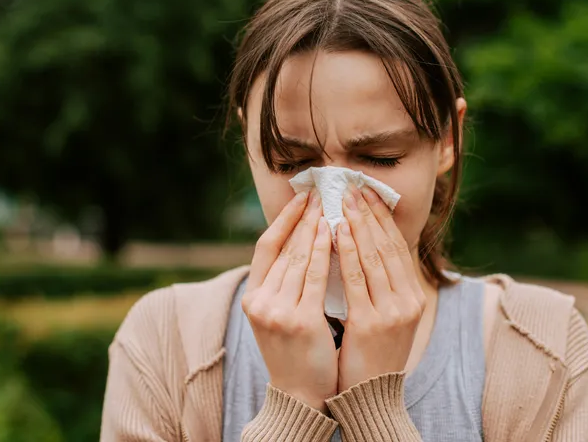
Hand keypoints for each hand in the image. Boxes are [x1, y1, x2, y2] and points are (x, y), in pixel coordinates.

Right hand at [242, 190, 337, 412]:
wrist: (300, 394)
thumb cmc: (295, 351)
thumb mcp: (278, 314)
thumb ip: (283, 283)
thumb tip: (301, 241)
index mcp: (252, 297)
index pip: (266, 246)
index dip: (283, 219)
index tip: (301, 198)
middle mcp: (260, 301)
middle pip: (284, 247)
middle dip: (304, 217)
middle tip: (321, 192)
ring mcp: (277, 312)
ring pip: (299, 258)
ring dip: (316, 227)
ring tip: (331, 205)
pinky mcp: (299, 321)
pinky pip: (314, 277)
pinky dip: (325, 251)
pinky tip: (336, 233)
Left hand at [335, 185, 425, 391]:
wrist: (371, 396)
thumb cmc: (373, 356)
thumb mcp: (388, 318)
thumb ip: (383, 287)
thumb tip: (366, 248)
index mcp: (414, 297)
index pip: (398, 247)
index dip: (383, 218)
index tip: (369, 194)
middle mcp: (408, 301)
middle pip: (387, 246)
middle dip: (369, 214)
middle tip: (353, 187)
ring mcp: (392, 312)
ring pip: (373, 257)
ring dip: (356, 224)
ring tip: (343, 201)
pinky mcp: (371, 323)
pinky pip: (356, 279)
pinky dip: (346, 252)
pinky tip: (335, 233)